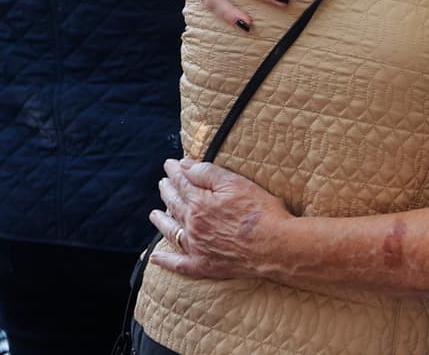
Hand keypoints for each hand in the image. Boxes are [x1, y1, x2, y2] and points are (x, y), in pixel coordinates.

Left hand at [149, 158, 289, 279]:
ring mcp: (196, 247)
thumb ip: (207, 173)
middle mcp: (193, 225)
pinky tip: (155, 257)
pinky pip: (178, 264)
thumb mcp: (235, 183)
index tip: (169, 164)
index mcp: (199, 203)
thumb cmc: (260, 211)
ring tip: (154, 213)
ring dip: (161, 221)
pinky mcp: (204, 265)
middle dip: (168, 191)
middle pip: (175, 205)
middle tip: (163, 182)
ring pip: (171, 231)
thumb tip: (184, 165)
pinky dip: (165, 260)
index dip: (175, 172)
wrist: (274, 246)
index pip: (183, 183)